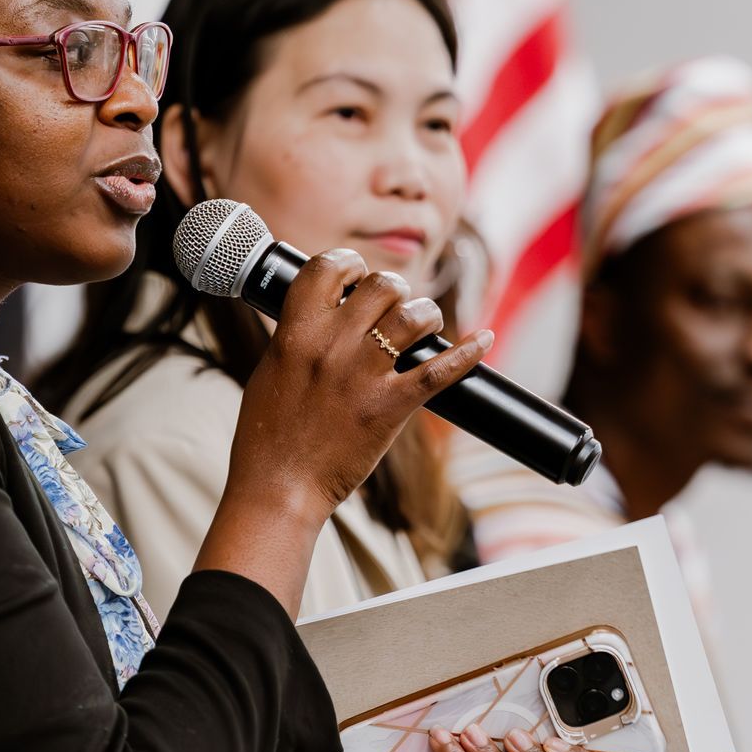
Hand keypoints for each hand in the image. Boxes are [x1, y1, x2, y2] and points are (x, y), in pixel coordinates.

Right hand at [222, 248, 492, 533]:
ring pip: (414, 316)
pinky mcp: (391, 407)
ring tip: (424, 327)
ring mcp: (364, 375)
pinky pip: (441, 369)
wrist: (278, 488)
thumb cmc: (267, 436)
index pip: (327, 267)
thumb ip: (297, 338)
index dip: (348, 263)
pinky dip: (469, 351)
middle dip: (394, 290)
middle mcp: (331, 346)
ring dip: (425, 315)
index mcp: (295, 333)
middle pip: (382, 285)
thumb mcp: (271, 371)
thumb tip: (323, 314)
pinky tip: (484, 339)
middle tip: (393, 307)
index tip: (355, 274)